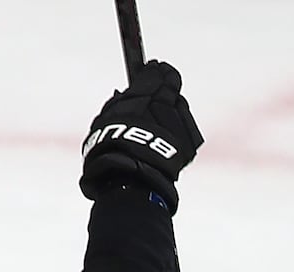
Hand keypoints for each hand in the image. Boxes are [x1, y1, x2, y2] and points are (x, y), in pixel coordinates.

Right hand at [80, 60, 203, 212]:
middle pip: (171, 86)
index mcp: (142, 99)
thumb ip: (116, 105)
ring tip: (161, 111)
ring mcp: (179, 124)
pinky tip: (167, 130)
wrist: (130, 182)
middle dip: (166, 81)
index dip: (154, 71)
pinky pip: (185, 126)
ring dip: (172, 104)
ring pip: (179, 105)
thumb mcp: (103, 124)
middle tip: (162, 78)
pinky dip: (177, 124)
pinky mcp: (189, 142)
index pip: (153, 76)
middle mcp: (165, 107)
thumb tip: (124, 93)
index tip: (153, 66)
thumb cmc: (109, 154)